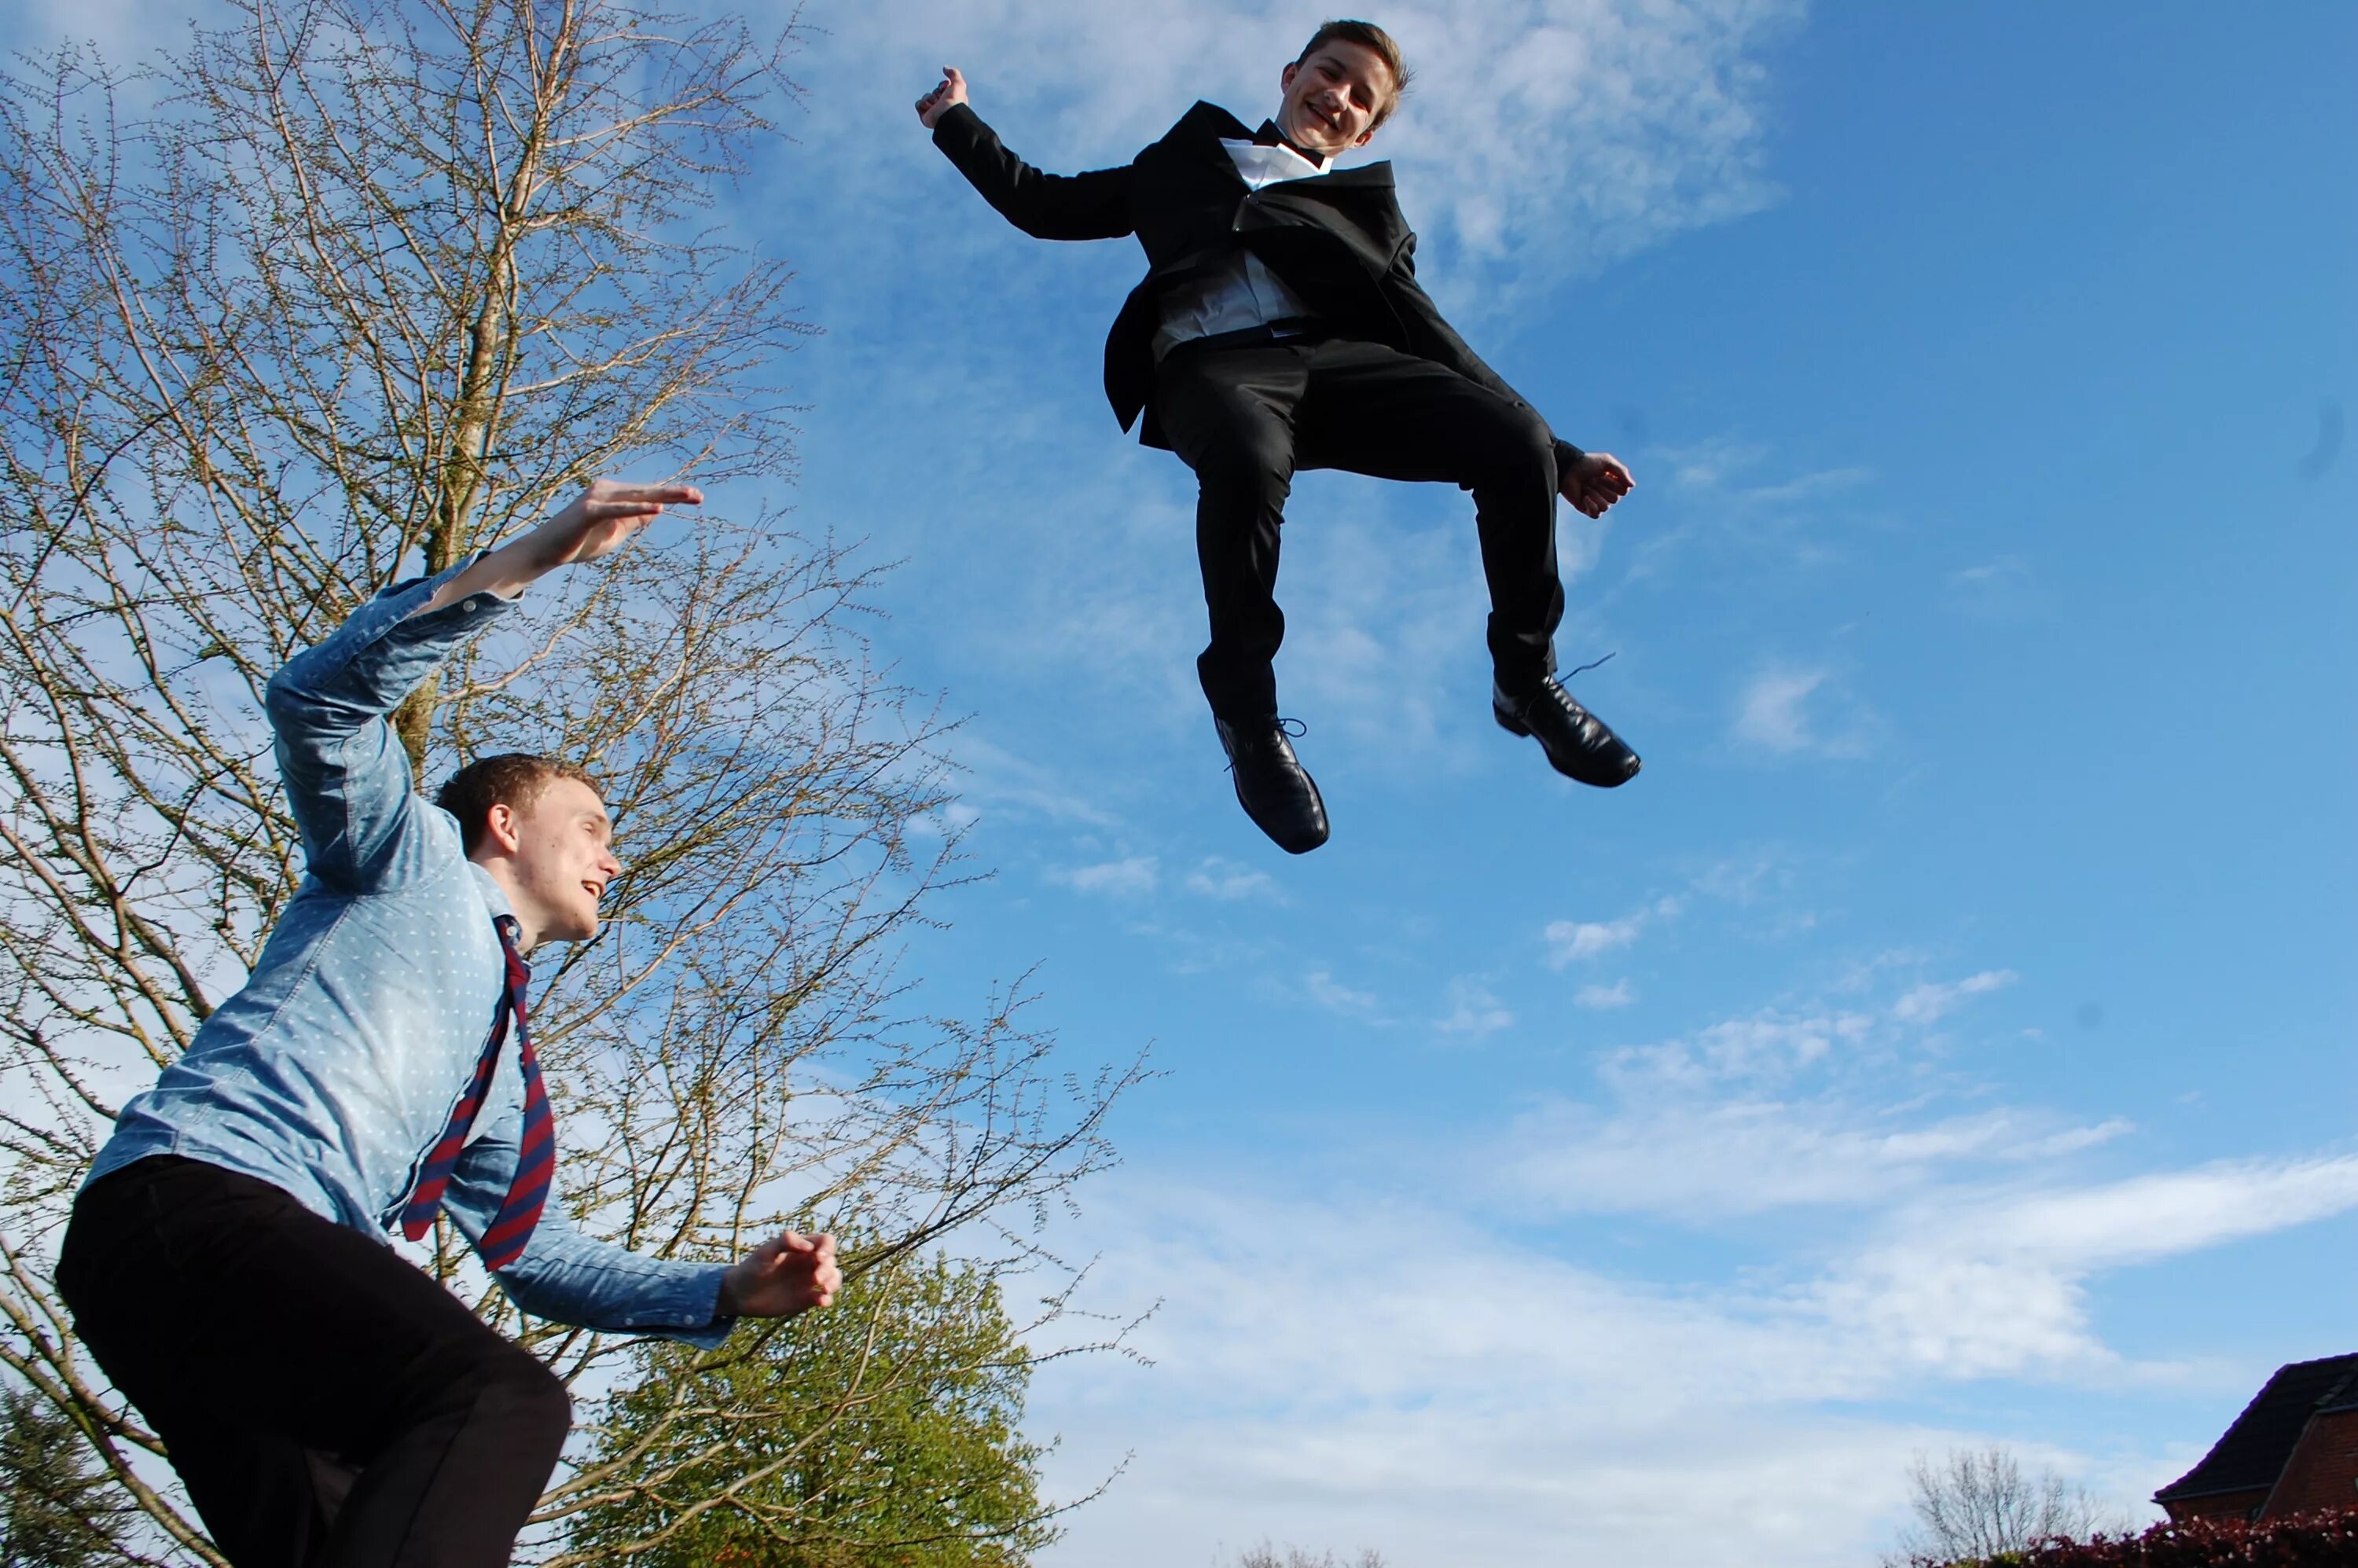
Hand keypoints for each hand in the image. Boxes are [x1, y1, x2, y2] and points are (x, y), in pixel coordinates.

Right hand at [522, 479, 702, 570]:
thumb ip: (631, 522)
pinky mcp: (589, 511)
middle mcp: (606, 491)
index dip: (671, 495)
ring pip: (636, 496)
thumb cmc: (579, 543)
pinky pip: (618, 510)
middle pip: (647, 491)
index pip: (648, 494)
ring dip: (662, 497)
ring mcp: (597, 499)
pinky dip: (638, 509)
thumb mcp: (614, 534)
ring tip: (687, 496)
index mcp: (613, 495)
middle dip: (673, 493)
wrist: (546, 551)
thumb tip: (653, 513)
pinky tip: (657, 511)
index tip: (696, 497)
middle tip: (699, 495)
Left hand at [718, 1230, 840, 1318]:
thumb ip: (786, 1242)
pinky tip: (821, 1302)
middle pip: (832, 1261)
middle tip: (815, 1278)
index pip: (826, 1242)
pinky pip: (824, 1298)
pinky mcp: (806, 1299)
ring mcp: (808, 1281)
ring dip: (834, 1283)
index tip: (818, 1257)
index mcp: (801, 1248)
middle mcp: (808, 1263)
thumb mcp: (766, 1252)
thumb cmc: (751, 1268)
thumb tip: (809, 1247)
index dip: (827, 1248)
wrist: (740, 1294)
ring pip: (833, 1278)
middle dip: (828, 1269)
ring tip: (824, 1290)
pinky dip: (826, 1300)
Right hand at [915, 66, 966, 128]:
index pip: (942, 86)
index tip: (945, 87)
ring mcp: (933, 111)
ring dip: (929, 98)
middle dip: (936, 92)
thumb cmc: (954, 100)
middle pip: (934, 91)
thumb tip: (944, 68)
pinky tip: (929, 108)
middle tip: (941, 98)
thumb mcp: (958, 83)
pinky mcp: (925, 116)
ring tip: (936, 105)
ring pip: (925, 97)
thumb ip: (953, 73)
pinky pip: (918, 104)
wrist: (947, 115)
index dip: (943, 85)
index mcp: (951, 100)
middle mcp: (942, 105)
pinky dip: (922, 104)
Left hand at [1561, 452, 1633, 519]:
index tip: (1605, 474)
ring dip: (1596, 495)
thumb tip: (1632, 486)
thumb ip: (1622, 471)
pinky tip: (1585, 497)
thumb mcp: (1607, 462)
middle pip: (1615, 499)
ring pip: (1606, 507)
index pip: (1624, 491)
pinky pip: (1596, 515)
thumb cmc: (1587, 463)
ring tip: (1586, 487)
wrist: (1568, 468)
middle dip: (1603, 488)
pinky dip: (1591, 506)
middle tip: (1592, 479)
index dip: (1615, 484)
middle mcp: (1606, 492)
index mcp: (1613, 482)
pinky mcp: (1586, 508)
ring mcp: (1596, 501)